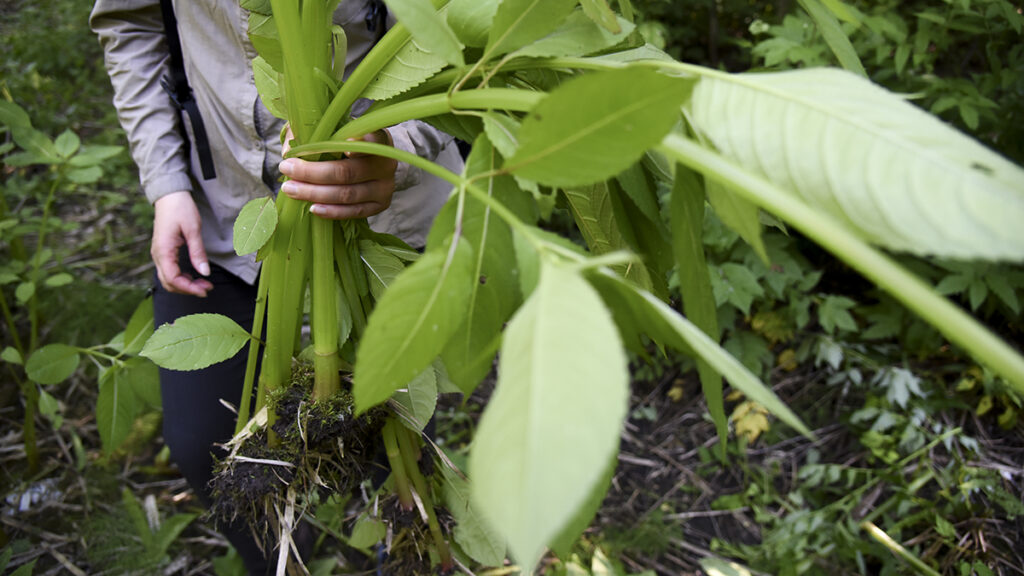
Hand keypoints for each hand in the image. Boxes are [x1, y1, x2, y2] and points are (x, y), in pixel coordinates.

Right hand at [151, 191, 212, 296]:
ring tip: (203, 283)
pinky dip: (181, 278)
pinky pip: (169, 271)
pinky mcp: (163, 251)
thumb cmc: (180, 208)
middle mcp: (158, 255)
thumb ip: (198, 252)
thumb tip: (204, 272)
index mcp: (163, 250)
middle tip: (207, 288)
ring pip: (168, 279)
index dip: (189, 288)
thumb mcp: (193, 229)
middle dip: (188, 289)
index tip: (205, 289)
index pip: (173, 279)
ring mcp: (159, 254)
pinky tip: (193, 276)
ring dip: (185, 285)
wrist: (169, 195)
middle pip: (169, 283)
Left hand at [278, 129, 396, 219]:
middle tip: (286, 169)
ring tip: (290, 189)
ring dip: (315, 194)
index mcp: (378, 138)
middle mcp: (385, 162)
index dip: (360, 142)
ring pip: (347, 194)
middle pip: (347, 172)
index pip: (371, 139)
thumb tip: (289, 153)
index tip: (345, 142)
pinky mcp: (381, 204)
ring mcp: (385, 186)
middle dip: (312, 173)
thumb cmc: (342, 141)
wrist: (365, 162)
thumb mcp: (331, 129)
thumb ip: (312, 133)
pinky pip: (354, 212)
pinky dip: (332, 211)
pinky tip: (313, 208)